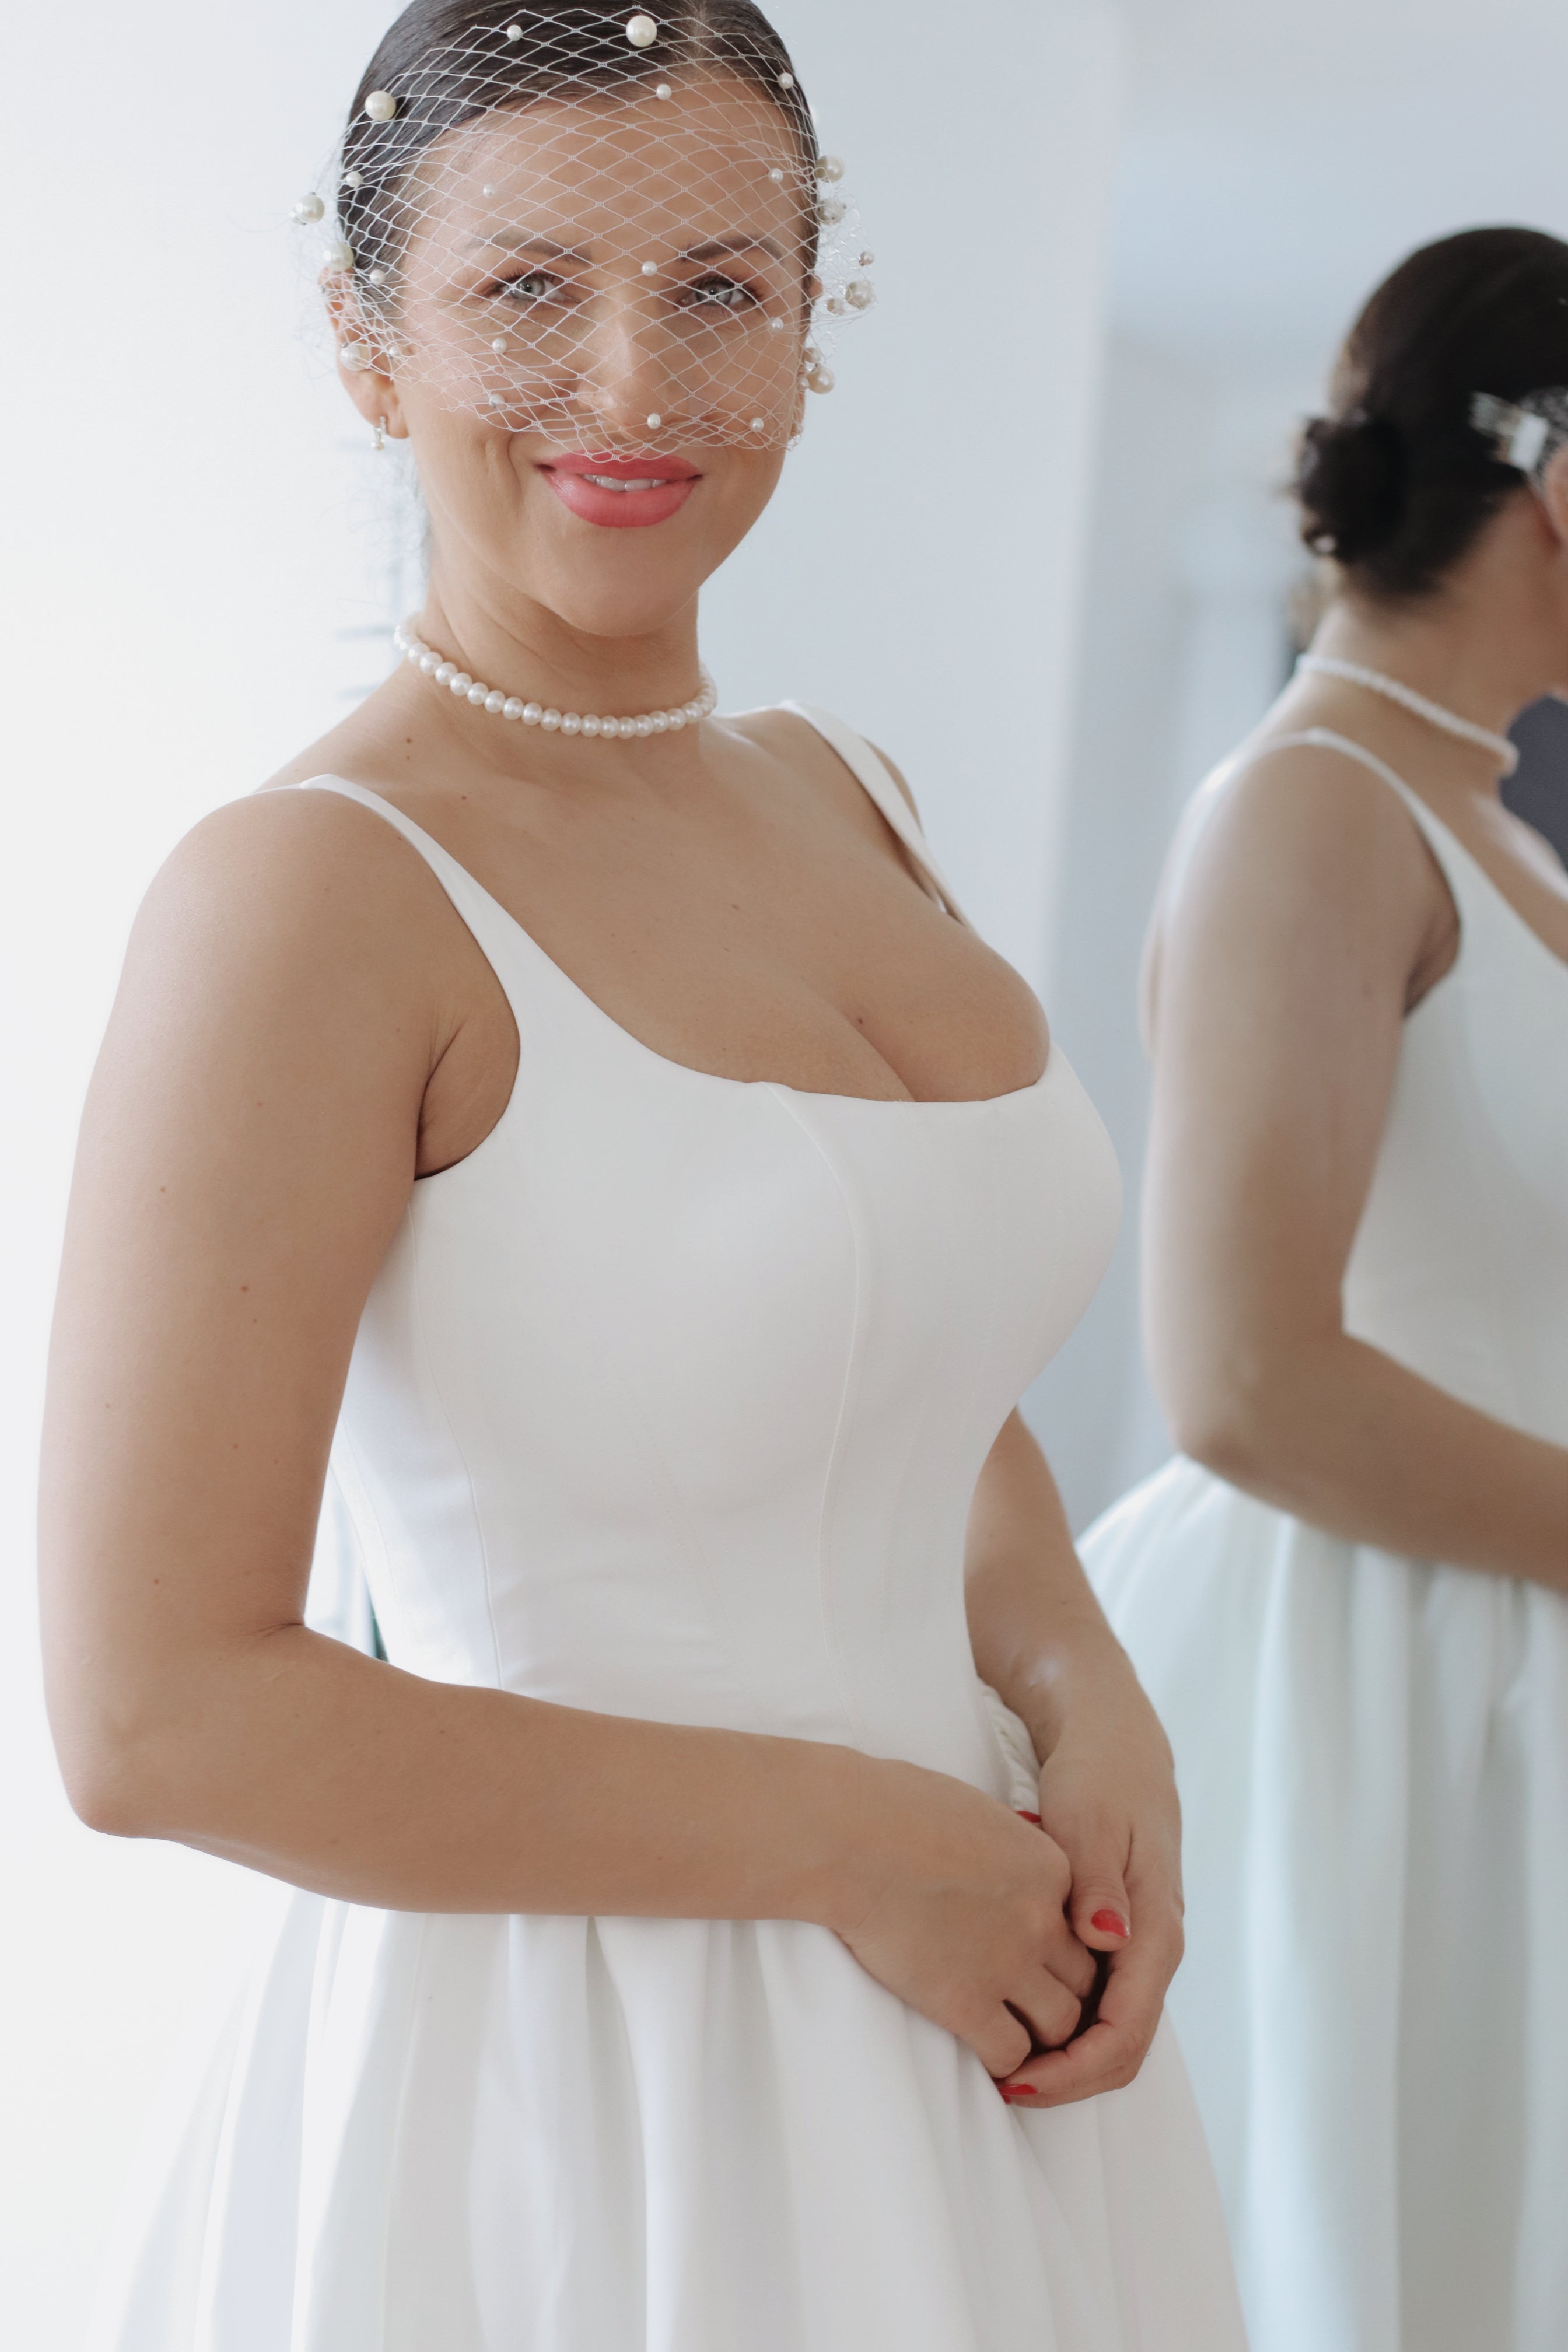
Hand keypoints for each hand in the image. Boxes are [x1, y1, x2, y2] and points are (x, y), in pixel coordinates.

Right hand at [830, 1759, 1098, 2078]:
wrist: (853, 1837)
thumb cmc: (896, 1808)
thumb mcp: (977, 1813)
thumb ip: (1005, 1849)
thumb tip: (993, 1863)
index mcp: (1049, 1867)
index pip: (1084, 1923)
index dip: (1059, 1941)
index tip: (1033, 1949)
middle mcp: (1042, 1919)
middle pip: (1082, 1976)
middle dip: (1060, 1989)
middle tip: (1030, 1997)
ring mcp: (1009, 1964)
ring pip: (1061, 2022)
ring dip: (1039, 2030)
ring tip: (1010, 2027)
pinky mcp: (966, 2002)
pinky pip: (1010, 2052)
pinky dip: (1003, 2059)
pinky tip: (980, 2046)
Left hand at [998, 1642, 1183, 2108]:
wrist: (1116, 1742)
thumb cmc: (1100, 1777)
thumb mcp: (1090, 1820)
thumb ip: (1097, 1882)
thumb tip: (1106, 1941)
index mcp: (1155, 1928)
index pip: (1125, 2033)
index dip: (1074, 2071)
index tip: (1020, 2083)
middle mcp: (1153, 1948)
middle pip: (1121, 2047)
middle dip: (1067, 2081)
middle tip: (1004, 2089)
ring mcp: (1137, 1945)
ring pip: (1111, 2030)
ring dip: (1064, 2059)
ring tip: (1005, 2069)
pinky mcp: (1117, 1937)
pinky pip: (1099, 2002)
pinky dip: (1064, 2026)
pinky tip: (1018, 2023)